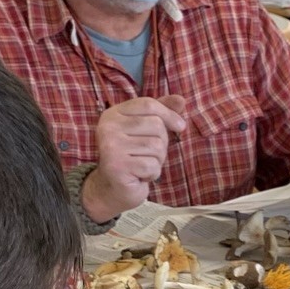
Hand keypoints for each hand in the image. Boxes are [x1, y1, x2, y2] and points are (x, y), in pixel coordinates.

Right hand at [83, 94, 186, 220]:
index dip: (170, 114)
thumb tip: (181, 100)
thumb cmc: (133, 156)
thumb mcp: (146, 131)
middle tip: (148, 154)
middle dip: (162, 143)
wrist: (112, 188)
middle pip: (156, 125)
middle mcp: (108, 127)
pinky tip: (140, 175)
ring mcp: (110, 146)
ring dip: (157, 160)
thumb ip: (161, 113)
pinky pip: (151, 165)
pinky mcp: (116, 166)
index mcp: (113, 113)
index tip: (180, 127)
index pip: (149, 104)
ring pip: (156, 146)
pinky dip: (152, 173)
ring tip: (143, 165)